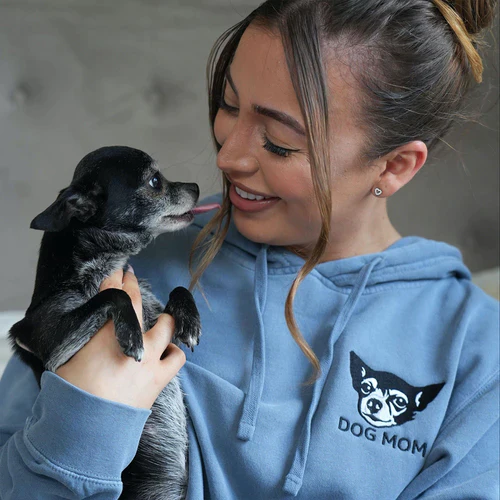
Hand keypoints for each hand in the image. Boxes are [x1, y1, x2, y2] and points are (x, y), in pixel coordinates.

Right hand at [56, 268, 185, 408]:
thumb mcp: (70, 358)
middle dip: (133, 284)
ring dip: (164, 321)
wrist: (90, 427)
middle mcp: (132, 339)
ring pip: (167, 327)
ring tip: (161, 320)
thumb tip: (95, 330)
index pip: (113, 295)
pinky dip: (173, 353)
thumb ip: (86, 339)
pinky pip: (177, 358)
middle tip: (131, 276)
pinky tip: (168, 352)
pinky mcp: (160, 377)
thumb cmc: (72, 394)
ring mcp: (150, 357)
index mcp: (107, 333)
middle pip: (137, 301)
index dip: (115, 279)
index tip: (118, 270)